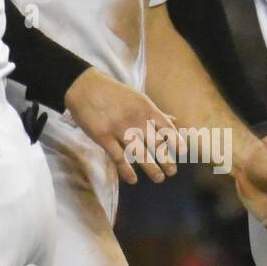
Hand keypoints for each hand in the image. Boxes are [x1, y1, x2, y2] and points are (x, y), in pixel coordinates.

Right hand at [64, 67, 181, 183]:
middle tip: (172, 172)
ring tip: (159, 178)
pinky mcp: (103, 136)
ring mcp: (119, 128)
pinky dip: (127, 171)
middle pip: (156, 144)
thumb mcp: (137, 99)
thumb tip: (175, 121)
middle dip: (166, 160)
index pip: (166, 128)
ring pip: (140, 154)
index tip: (182, 153)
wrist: (84, 87)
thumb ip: (155, 113)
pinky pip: (118, 158)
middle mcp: (135, 119)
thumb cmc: (113, 93)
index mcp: (146, 108)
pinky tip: (133, 179)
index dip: (176, 141)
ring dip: (152, 169)